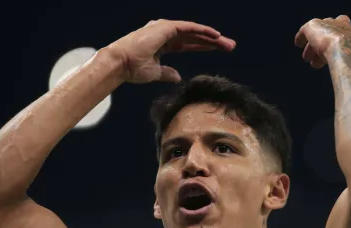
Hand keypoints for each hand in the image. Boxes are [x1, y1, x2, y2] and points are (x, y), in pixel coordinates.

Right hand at [106, 19, 235, 83]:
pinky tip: (216, 35)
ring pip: (194, 31)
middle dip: (212, 41)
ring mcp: (165, 29)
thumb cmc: (132, 69)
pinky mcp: (166, 27)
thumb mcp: (154, 72)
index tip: (217, 49)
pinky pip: (189, 28)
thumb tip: (177, 77)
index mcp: (162, 43)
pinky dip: (203, 31)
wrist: (120, 64)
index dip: (202, 46)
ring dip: (212, 37)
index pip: (187, 44)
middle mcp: (164, 33)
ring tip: (228, 43)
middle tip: (229, 46)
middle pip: (194, 37)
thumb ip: (166, 73)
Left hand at [294, 15, 350, 76]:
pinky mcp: (313, 25)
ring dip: (313, 47)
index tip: (336, 58)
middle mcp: (342, 25)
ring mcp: (327, 24)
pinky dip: (301, 37)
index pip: (349, 35)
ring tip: (308, 59)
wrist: (344, 51)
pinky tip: (298, 44)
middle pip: (332, 33)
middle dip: (326, 46)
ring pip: (318, 34)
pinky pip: (305, 30)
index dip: (342, 46)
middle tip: (318, 62)